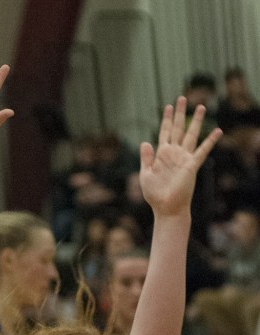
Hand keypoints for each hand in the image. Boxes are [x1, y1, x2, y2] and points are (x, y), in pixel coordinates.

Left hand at [139, 97, 221, 215]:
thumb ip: (146, 159)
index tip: (168, 106)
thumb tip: (145, 142)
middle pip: (178, 129)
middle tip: (182, 98)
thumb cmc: (155, 194)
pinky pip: (203, 150)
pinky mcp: (192, 165)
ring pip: (191, 135)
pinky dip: (210, 141)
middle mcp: (174, 153)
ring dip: (196, 121)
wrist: (166, 208)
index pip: (164, 132)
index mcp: (161, 154)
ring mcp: (184, 158)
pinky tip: (218, 131)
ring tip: (201, 106)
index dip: (166, 119)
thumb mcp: (145, 175)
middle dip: (180, 114)